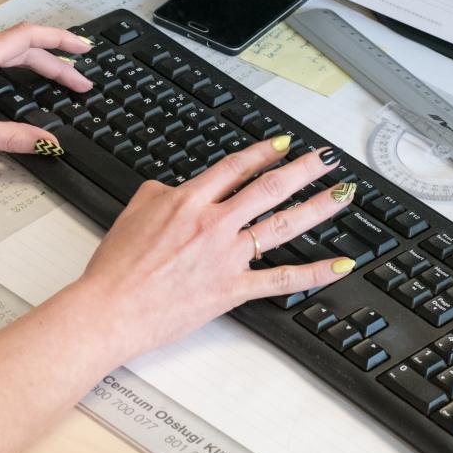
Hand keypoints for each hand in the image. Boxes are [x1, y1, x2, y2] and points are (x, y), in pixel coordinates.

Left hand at [0, 22, 94, 162]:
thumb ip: (13, 138)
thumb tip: (46, 143)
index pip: (29, 37)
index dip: (63, 41)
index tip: (85, 50)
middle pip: (19, 45)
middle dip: (54, 62)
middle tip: (78, 83)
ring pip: (1, 49)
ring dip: (31, 61)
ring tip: (54, 77)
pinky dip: (8, 64)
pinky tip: (13, 79)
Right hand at [56, 143, 357, 362]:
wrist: (111, 307)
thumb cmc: (116, 267)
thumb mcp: (133, 212)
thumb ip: (160, 194)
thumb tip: (175, 189)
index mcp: (189, 201)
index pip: (235, 168)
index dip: (262, 152)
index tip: (281, 145)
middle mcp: (214, 223)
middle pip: (269, 188)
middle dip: (302, 169)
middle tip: (324, 159)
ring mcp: (227, 256)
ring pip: (283, 224)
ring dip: (317, 206)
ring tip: (341, 194)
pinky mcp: (232, 290)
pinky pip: (282, 279)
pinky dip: (315, 272)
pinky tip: (340, 265)